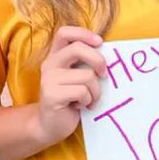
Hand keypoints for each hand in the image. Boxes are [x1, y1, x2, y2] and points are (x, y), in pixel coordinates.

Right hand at [35, 27, 106, 146]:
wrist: (50, 126)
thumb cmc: (71, 100)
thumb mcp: (78, 77)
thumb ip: (86, 63)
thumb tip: (109, 54)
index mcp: (56, 56)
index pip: (64, 33)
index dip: (83, 33)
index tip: (100, 42)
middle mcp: (49, 64)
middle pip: (77, 48)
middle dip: (98, 61)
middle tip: (104, 75)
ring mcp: (49, 79)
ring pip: (86, 75)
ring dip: (95, 91)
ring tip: (88, 99)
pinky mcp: (52, 95)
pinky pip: (82, 92)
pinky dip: (88, 101)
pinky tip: (80, 107)